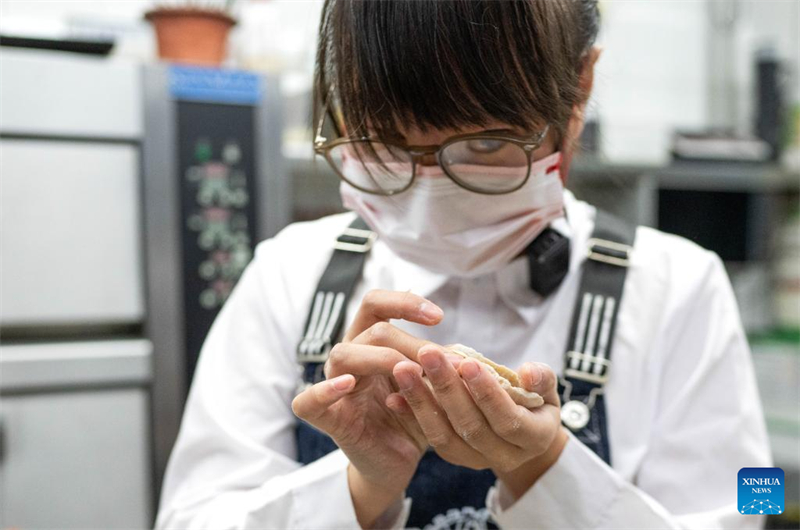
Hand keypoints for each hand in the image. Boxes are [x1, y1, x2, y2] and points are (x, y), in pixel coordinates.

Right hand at [291, 290, 455, 526]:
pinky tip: (347, 385)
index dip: (405, 303)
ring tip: (411, 373)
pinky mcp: (330, 419)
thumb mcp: (430, 386)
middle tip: (446, 366)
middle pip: (373, 331)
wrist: (398, 463)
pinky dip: (323, 391)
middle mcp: (350, 358)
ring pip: (344, 354)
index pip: (376, 305)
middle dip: (413, 344)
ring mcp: (336, 387)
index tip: (438, 316)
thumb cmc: (413, 417)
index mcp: (371, 343)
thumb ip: (437, 366)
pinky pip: (307, 402)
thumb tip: (462, 354)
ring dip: (382, 359)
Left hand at [390, 344, 567, 498]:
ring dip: (421, 401)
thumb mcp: (547, 388)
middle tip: (427, 354)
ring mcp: (477, 460)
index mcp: (534, 438)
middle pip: (472, 427)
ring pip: (445, 436)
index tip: (468, 363)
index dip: (488, 393)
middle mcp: (505, 456)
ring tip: (403, 369)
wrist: (523, 430)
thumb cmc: (536, 399)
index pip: (508, 420)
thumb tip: (528, 371)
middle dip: (447, 389)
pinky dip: (412, 417)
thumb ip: (542, 379)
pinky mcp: (454, 456)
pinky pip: (430, 439)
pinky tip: (394, 395)